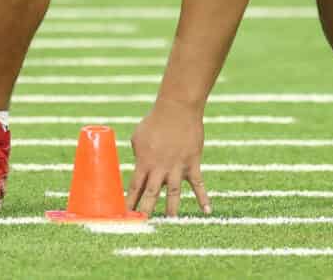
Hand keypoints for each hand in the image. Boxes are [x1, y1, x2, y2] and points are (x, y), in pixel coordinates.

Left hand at [128, 100, 211, 216]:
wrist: (177, 109)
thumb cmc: (155, 121)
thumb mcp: (138, 137)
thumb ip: (137, 154)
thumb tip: (138, 164)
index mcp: (144, 162)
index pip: (134, 187)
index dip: (130, 201)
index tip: (125, 215)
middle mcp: (160, 167)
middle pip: (151, 193)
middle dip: (146, 209)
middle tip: (142, 223)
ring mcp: (177, 167)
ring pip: (173, 193)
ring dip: (171, 209)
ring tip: (169, 222)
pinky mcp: (192, 163)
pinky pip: (198, 184)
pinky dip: (203, 198)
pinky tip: (206, 211)